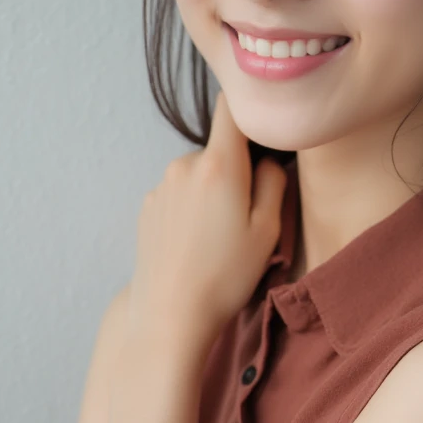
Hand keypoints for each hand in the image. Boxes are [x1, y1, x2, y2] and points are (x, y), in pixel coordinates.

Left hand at [127, 90, 288, 360]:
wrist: (168, 315)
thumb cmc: (225, 275)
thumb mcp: (267, 230)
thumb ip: (274, 182)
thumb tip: (268, 159)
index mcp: (218, 164)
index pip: (232, 107)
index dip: (250, 108)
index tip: (265, 126)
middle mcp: (184, 164)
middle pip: (220, 147)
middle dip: (237, 168)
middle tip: (248, 213)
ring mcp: (161, 185)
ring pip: (200, 172)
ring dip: (214, 190)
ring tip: (220, 235)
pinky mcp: (148, 206)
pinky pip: (181, 192)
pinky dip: (193, 206)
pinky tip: (197, 242)